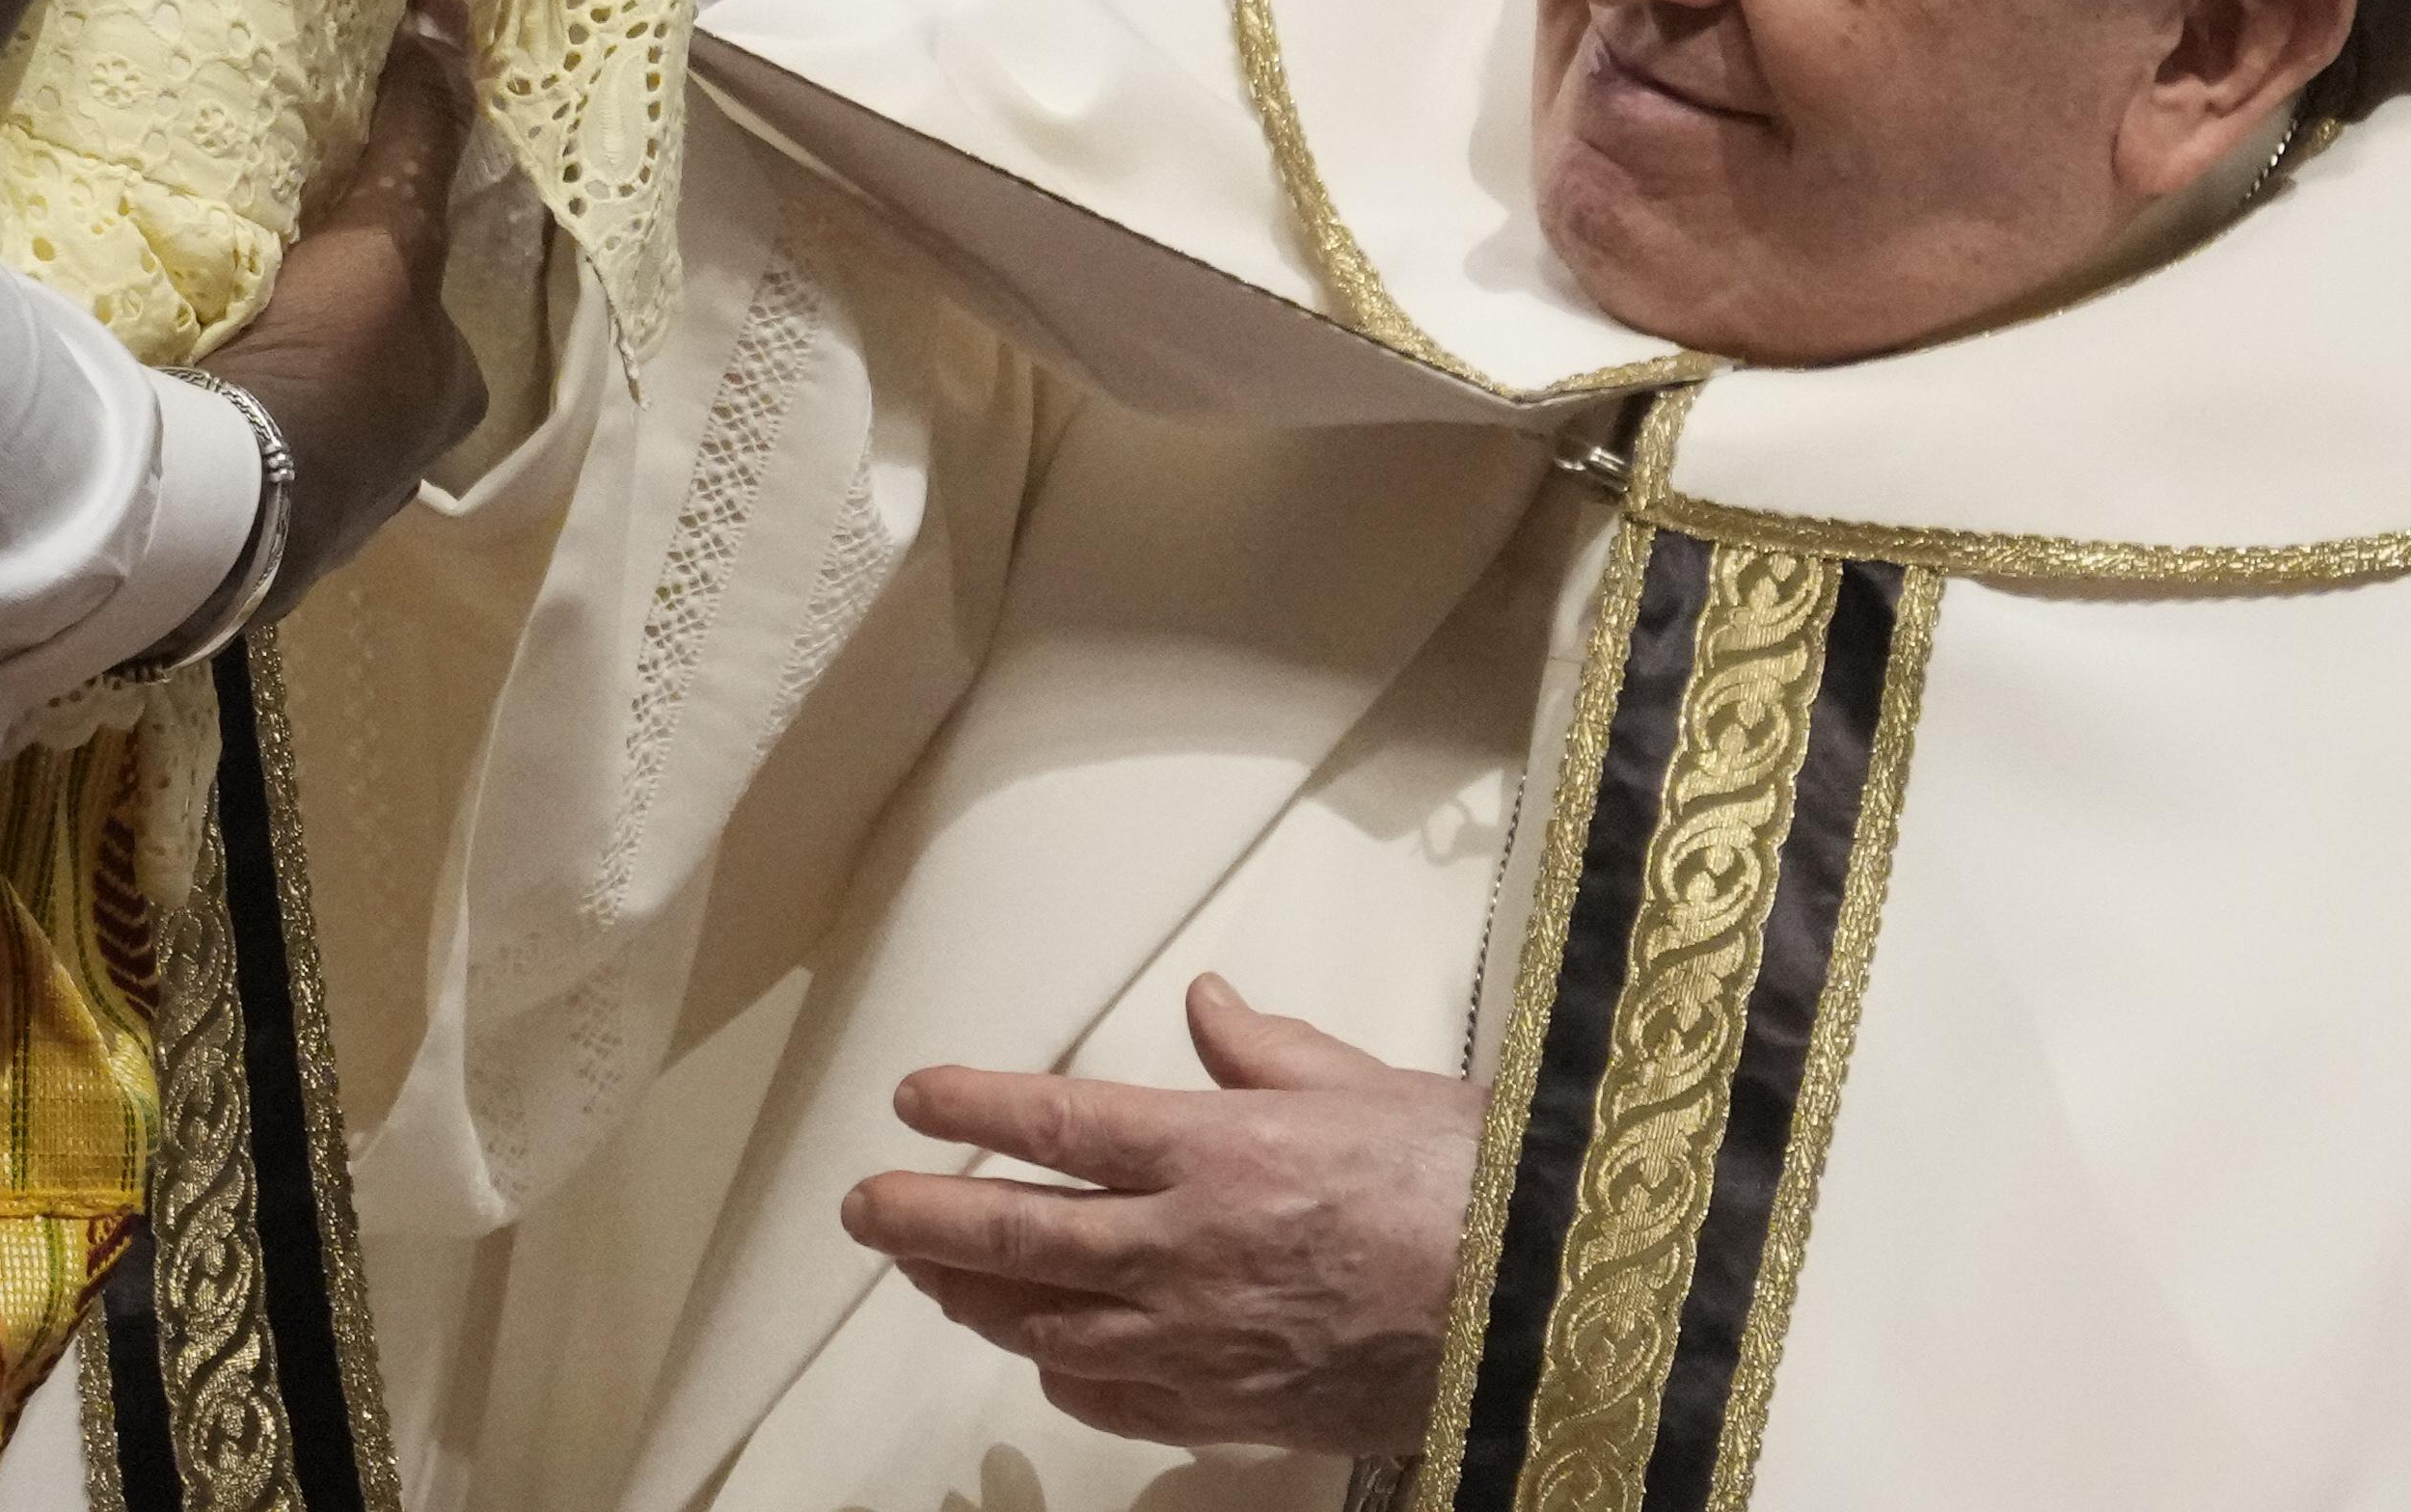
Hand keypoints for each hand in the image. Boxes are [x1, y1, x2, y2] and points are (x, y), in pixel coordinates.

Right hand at [191, 0, 485, 623]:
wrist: (231, 495)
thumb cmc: (335, 360)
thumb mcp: (391, 231)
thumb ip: (419, 129)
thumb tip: (448, 8)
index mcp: (451, 396)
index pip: (434, 319)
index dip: (399, 280)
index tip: (342, 246)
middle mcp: (406, 459)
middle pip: (374, 371)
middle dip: (336, 336)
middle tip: (271, 285)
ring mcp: (329, 504)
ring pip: (308, 419)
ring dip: (272, 381)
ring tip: (213, 330)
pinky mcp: (255, 531)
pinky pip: (244, 453)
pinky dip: (222, 419)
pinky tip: (180, 386)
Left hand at [839, 977, 1476, 1455]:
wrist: (1547, 1312)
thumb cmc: (1470, 1189)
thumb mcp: (1368, 1085)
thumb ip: (1266, 1050)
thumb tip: (1204, 1002)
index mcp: (1219, 1150)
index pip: (1059, 1122)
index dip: (972, 1108)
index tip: (913, 1097)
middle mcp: (1191, 1247)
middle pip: (1021, 1232)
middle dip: (925, 1218)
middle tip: (863, 1206)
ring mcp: (1205, 1338)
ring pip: (1049, 1323)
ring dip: (973, 1296)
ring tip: (924, 1271)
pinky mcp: (1235, 1408)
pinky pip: (1116, 1397)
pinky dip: (1062, 1372)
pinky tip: (1039, 1352)